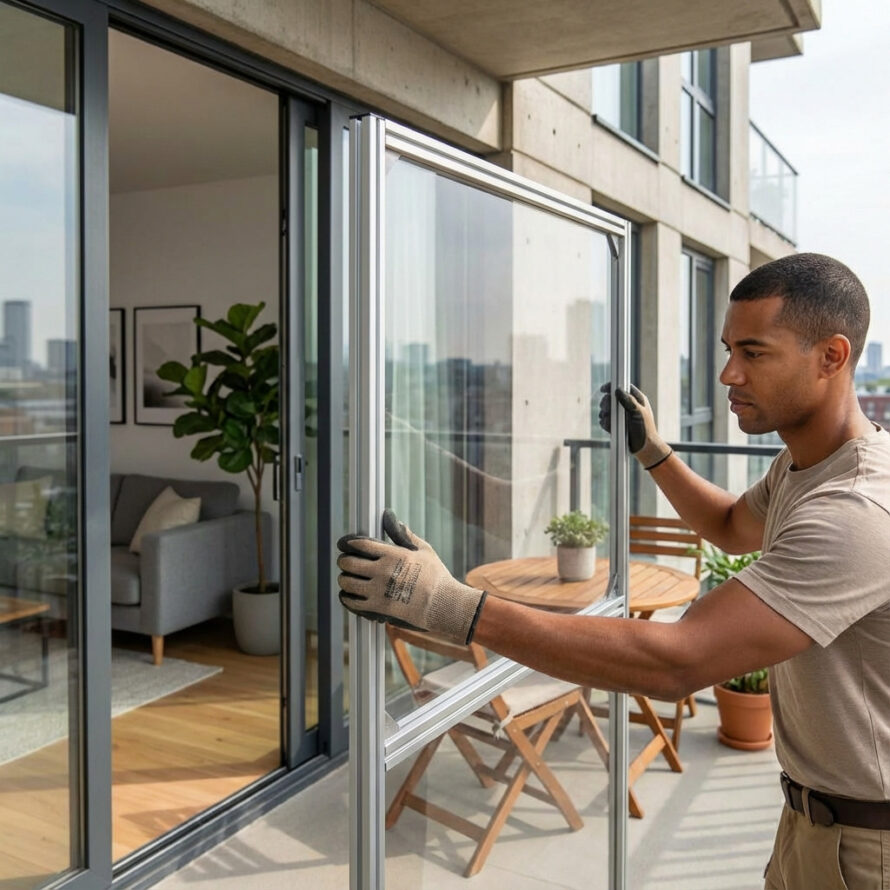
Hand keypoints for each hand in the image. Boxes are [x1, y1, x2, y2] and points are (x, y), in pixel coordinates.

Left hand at [337, 509, 486, 644]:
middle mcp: (383, 572)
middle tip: (346, 562)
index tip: (344, 544)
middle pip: (348, 563)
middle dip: (344, 561)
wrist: (443, 606)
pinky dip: (346, 597)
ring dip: (345, 579)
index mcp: (393, 555)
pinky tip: (350, 594)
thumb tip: (389, 516)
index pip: (360, 544)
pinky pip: (351, 602)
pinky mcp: (378, 608)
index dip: (348, 543)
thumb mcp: (423, 550)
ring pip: (346, 583)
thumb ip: (403, 534)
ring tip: (349, 578)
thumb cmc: (436, 577)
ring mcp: (379, 591)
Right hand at [598, 382, 671, 469]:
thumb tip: (617, 390)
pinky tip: (608, 426)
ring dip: (604, 413)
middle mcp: (628, 405)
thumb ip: (629, 401)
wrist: (644, 448)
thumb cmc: (645, 430)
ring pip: (606, 409)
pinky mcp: (616, 424)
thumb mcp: (638, 413)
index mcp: (637, 399)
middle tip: (606, 409)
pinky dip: (604, 422)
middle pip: (612, 397)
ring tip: (608, 420)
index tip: (603, 389)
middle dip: (606, 403)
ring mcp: (621, 415)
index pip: (623, 387)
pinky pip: (605, 420)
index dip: (612, 387)